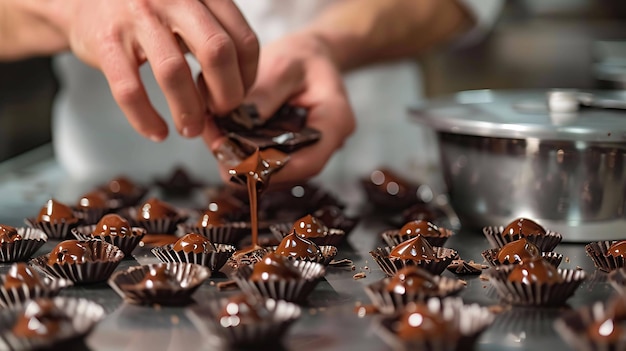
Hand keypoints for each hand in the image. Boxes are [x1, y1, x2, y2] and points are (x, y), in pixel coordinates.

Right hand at [55, 0, 258, 140]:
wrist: (82, 0)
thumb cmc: (148, 13)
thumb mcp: (188, 10)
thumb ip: (215, 38)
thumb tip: (239, 91)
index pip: (243, 40)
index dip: (248, 76)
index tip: (238, 93)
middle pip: (217, 53)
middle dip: (226, 95)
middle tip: (220, 113)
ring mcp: (137, 17)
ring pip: (174, 73)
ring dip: (189, 112)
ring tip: (190, 129)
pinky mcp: (106, 41)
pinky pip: (130, 90)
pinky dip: (146, 119)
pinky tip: (157, 132)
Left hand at [203, 31, 355, 183]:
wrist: (310, 56)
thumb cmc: (301, 56)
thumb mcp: (283, 65)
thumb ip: (264, 93)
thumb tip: (238, 122)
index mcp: (335, 120)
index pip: (310, 161)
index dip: (274, 170)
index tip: (239, 163)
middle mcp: (328, 143)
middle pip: (291, 172)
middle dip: (252, 167)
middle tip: (217, 149)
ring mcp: (311, 151)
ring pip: (278, 173)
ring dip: (245, 163)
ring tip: (216, 140)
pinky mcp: (294, 153)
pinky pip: (271, 164)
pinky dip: (247, 155)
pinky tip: (224, 138)